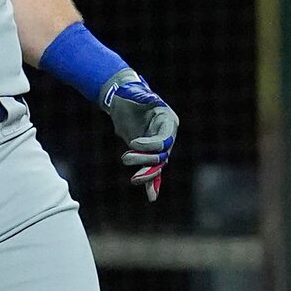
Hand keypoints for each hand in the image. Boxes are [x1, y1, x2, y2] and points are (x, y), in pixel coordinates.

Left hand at [100, 67, 178, 203]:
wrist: (122, 100)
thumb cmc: (131, 94)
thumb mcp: (136, 93)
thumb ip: (144, 98)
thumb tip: (151, 99)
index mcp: (168, 121)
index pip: (164, 139)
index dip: (150, 145)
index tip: (132, 143)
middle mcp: (167, 135)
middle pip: (161, 155)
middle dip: (144, 160)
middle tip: (125, 157)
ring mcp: (158, 146)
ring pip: (156, 166)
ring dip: (146, 174)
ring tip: (133, 179)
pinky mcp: (148, 154)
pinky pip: (153, 171)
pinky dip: (152, 183)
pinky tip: (152, 197)